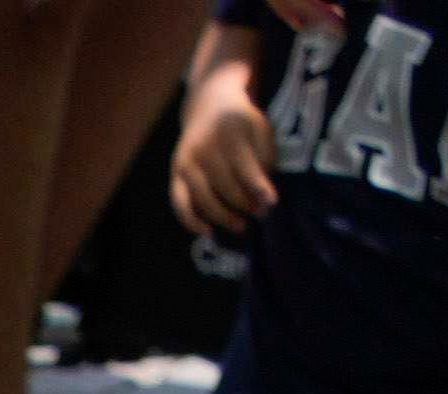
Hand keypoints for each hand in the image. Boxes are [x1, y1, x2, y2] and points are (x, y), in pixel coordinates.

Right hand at [172, 70, 272, 236]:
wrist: (208, 106)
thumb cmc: (241, 123)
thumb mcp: (260, 128)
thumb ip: (265, 158)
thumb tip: (264, 197)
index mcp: (228, 131)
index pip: (244, 166)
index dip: (258, 187)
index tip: (272, 204)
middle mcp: (203, 147)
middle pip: (225, 185)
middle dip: (244, 204)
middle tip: (260, 214)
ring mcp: (186, 161)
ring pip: (203, 198)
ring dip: (223, 217)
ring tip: (241, 226)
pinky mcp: (175, 173)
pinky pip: (179, 203)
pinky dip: (191, 221)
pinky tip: (208, 232)